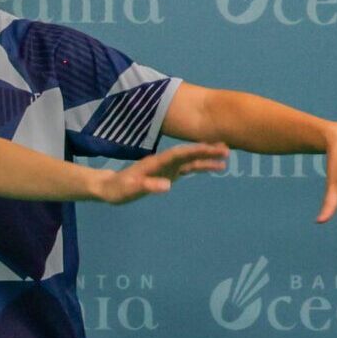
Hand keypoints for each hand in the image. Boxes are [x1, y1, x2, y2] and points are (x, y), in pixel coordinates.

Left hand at [95, 141, 226, 203]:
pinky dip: (201, 165)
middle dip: (206, 151)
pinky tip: (214, 165)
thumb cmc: (117, 189)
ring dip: (207, 157)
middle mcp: (164, 162)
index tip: (209, 148)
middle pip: (187, 154)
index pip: (177, 154)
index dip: (193, 151)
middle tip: (226, 149)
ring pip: (190, 160)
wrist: (110, 187)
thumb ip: (147, 186)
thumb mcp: (129, 189)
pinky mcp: (169, 173)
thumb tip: (168, 185)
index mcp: (155, 162)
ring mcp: (168, 167)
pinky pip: (188, 167)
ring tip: (226, 156)